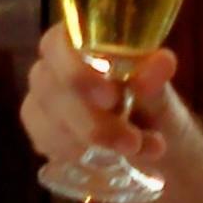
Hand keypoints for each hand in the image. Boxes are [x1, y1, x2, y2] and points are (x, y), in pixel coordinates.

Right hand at [19, 24, 174, 176]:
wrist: (155, 148)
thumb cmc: (153, 108)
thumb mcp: (160, 95)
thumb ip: (154, 77)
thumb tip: (162, 61)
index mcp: (78, 41)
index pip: (55, 43)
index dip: (76, 71)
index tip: (110, 99)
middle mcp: (52, 67)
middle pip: (49, 88)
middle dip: (91, 122)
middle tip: (132, 142)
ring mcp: (41, 100)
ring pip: (44, 121)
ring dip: (88, 143)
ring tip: (136, 152)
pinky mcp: (41, 132)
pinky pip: (43, 143)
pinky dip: (75, 155)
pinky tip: (106, 161)